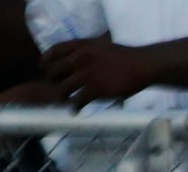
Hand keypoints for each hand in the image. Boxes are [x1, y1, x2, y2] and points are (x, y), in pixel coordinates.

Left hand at [40, 33, 160, 103]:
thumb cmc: (126, 57)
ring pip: (63, 88)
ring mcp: (87, 74)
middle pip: (54, 70)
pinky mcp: (95, 89)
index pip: (54, 50)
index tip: (44, 68)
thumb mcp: (101, 45)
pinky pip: (77, 100)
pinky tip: (76, 110)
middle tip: (57, 87)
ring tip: (65, 101)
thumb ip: (86, 50)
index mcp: (81, 46)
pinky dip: (75, 107)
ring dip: (62, 96)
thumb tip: (75, 59)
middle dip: (52, 80)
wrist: (143, 65)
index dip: (46, 60)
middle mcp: (80, 58)